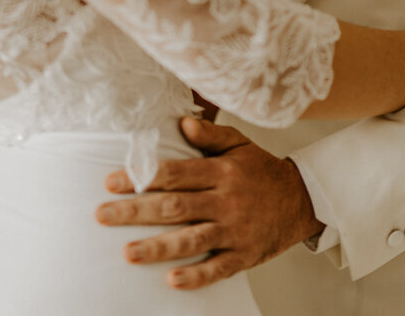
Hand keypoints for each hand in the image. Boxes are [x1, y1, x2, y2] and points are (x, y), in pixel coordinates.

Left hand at [96, 118, 321, 289]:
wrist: (302, 201)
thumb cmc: (262, 170)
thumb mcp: (240, 143)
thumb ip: (211, 134)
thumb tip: (181, 124)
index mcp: (221, 171)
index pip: (175, 174)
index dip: (142, 177)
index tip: (111, 181)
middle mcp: (225, 200)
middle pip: (175, 207)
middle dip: (135, 211)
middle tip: (102, 215)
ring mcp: (234, 230)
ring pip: (191, 240)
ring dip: (158, 247)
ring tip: (128, 253)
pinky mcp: (243, 256)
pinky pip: (217, 268)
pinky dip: (195, 276)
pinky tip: (171, 280)